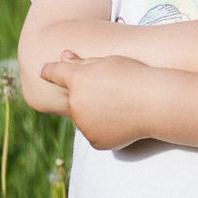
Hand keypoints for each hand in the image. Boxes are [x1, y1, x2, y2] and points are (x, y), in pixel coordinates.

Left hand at [37, 50, 155, 149]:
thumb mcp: (109, 61)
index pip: (54, 73)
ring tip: (119, 105)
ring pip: (83, 117)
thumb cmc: (135, 75)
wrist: (155, 103)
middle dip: (83, 94)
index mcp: (76, 80)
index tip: (43, 70)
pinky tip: (121, 119)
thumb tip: (63, 57)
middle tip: (108, 90)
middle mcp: (75, 103)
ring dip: (93, 112)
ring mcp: (84, 125)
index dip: (48, 71)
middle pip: (72, 98)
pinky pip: (93, 133)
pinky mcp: (95, 141)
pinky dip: (102, 128)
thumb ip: (83, 62)